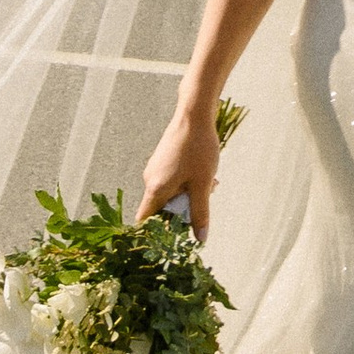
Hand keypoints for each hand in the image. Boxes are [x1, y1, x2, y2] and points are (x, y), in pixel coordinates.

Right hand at [138, 104, 222, 235]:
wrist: (195, 113)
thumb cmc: (198, 149)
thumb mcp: (202, 184)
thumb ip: (200, 213)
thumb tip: (200, 238)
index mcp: (155, 189)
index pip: (144, 220)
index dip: (155, 234)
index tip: (170, 240)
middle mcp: (150, 179)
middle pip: (161, 208)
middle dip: (182, 210)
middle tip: (203, 202)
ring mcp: (155, 168)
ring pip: (170, 192)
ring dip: (188, 194)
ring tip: (209, 183)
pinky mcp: (163, 159)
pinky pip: (172, 180)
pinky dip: (187, 182)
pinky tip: (205, 173)